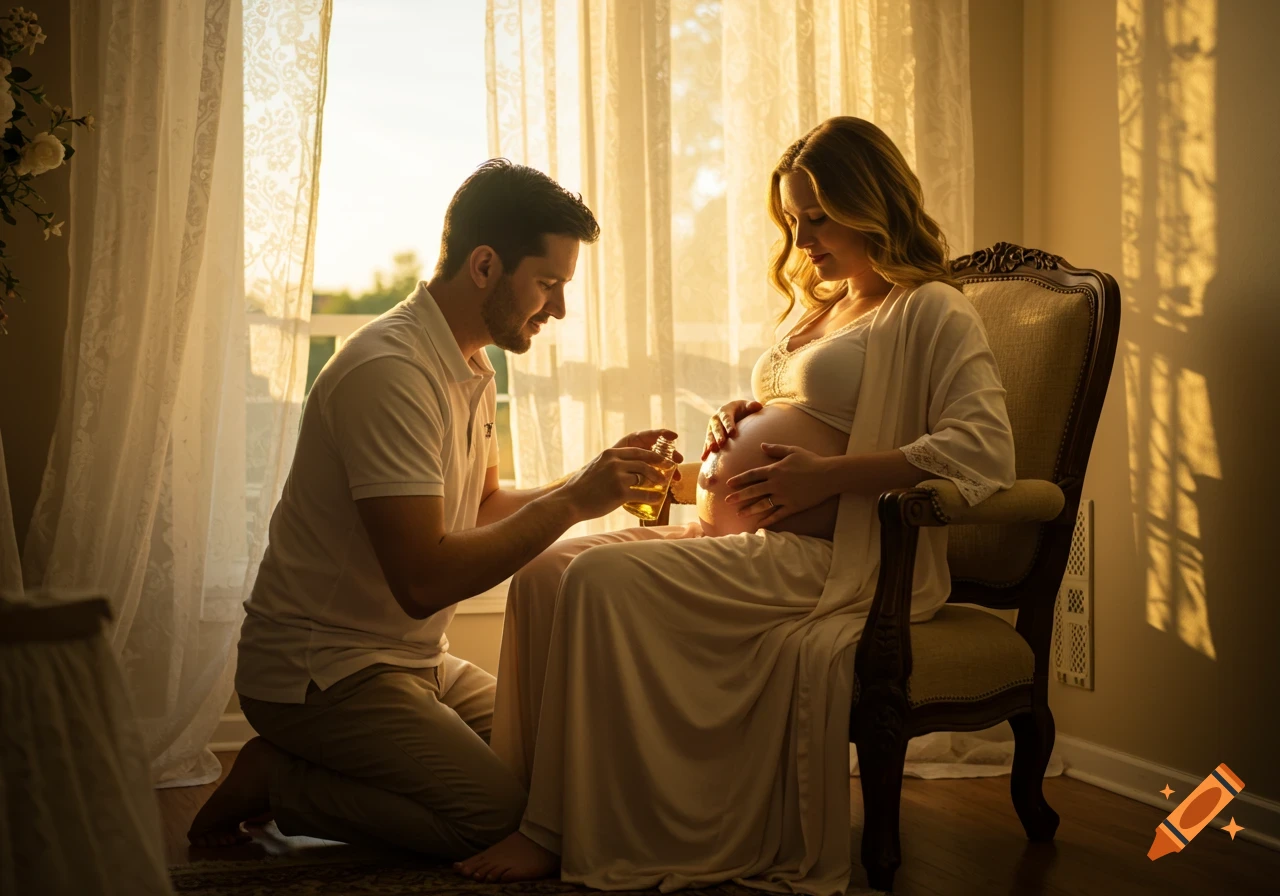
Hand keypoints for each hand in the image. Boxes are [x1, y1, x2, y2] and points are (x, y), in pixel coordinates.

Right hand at [561, 430, 683, 520]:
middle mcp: (615, 462)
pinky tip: (657, 499)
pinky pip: (643, 493)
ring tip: (663, 484)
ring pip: (645, 476)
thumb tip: (626, 469)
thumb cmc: (581, 488)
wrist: (569, 502)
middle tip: (670, 469)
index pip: (637, 449)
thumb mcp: (595, 467)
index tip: (663, 456)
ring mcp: (618, 476)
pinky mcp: (620, 492)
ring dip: (658, 480)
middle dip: (660, 464)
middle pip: (645, 460)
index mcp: (610, 453)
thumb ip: (610, 465)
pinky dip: (652, 496)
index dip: (653, 453)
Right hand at [701, 400, 762, 459]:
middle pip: (716, 427)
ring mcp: (711, 428)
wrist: (734, 413)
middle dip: (718, 435)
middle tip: (721, 443)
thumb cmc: (743, 410)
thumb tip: (757, 406)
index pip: (726, 418)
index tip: (732, 433)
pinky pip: (707, 443)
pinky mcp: (710, 436)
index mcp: (725, 411)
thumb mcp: (747, 406)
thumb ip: (752, 406)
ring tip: (713, 450)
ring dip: (710, 443)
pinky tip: (704, 458)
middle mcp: (716, 419)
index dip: (729, 425)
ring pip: (710, 435)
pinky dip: (705, 450)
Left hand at [724, 444, 833, 527]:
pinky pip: (777, 515)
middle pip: (753, 491)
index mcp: (775, 470)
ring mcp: (784, 497)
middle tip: (727, 500)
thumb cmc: (811, 460)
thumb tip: (761, 446)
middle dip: (739, 496)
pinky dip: (768, 520)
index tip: (729, 483)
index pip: (752, 475)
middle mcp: (776, 484)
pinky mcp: (793, 506)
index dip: (739, 479)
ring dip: (750, 509)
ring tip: (739, 514)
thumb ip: (775, 449)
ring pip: (763, 505)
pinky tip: (759, 525)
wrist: (828, 475)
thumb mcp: (792, 450)